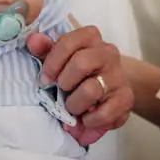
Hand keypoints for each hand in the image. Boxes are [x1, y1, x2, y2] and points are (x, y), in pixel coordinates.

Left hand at [27, 26, 133, 145]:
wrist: (110, 86)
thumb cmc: (79, 71)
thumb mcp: (61, 58)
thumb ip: (45, 49)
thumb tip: (33, 41)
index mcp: (90, 37)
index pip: (69, 42)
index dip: (53, 62)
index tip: (46, 79)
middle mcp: (108, 53)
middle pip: (81, 63)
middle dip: (65, 83)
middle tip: (62, 92)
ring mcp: (119, 76)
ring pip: (90, 90)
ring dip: (75, 105)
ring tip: (73, 109)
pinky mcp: (126, 99)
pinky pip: (103, 113)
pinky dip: (89, 122)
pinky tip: (85, 120)